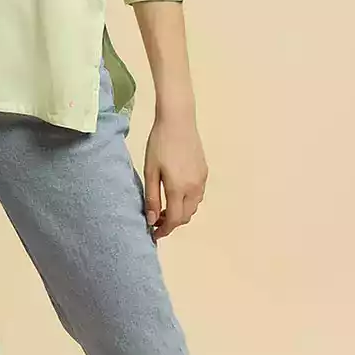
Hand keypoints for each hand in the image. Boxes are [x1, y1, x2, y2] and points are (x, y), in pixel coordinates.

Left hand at [143, 110, 207, 241]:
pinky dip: (187, 201)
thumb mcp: (150, 171)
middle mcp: (194, 187)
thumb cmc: (159, 144)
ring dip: (181, 212)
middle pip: (186, 216)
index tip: (154, 234)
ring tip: (165, 206)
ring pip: (193, 207)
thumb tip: (151, 219)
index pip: (174, 220)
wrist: (178, 121)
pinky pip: (198, 195)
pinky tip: (176, 192)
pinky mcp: (204, 172)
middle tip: (156, 219)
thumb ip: (151, 197)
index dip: (164, 230)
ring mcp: (201, 180)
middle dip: (172, 222)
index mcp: (178, 188)